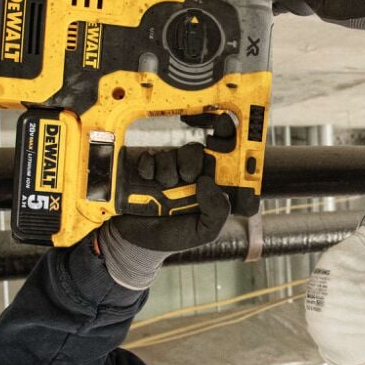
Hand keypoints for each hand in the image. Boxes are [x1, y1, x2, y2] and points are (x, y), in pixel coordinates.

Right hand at [110, 142, 229, 252]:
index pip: (224, 158)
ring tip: (163, 189)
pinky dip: (148, 167)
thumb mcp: (205, 232)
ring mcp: (169, 170)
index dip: (227, 136)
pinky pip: (150, 157)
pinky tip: (147, 179)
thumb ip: (217, 211)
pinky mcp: (146, 168)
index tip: (225, 123)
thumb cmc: (175, 236)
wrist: (137, 241)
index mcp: (210, 186)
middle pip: (197, 151)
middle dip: (191, 162)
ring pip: (174, 153)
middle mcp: (191, 174)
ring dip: (168, 171)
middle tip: (185, 179)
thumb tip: (209, 182)